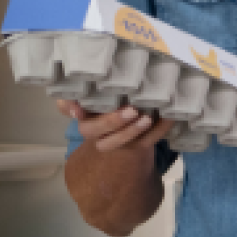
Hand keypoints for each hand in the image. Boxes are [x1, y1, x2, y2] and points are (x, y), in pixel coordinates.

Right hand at [56, 98, 172, 155]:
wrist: (128, 135)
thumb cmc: (113, 107)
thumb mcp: (101, 96)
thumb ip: (86, 91)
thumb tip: (76, 96)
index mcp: (83, 112)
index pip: (67, 109)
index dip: (69, 109)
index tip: (78, 109)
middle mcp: (94, 129)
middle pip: (92, 131)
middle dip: (112, 122)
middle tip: (131, 111)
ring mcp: (115, 140)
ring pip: (117, 142)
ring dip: (132, 132)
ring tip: (147, 119)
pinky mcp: (137, 145)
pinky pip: (148, 140)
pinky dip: (160, 129)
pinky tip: (169, 117)